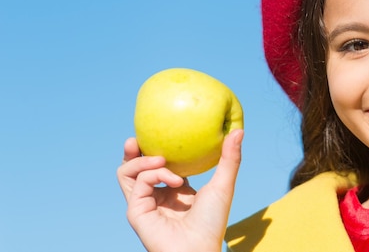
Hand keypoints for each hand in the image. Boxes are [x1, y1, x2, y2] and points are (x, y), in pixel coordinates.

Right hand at [117, 129, 242, 251]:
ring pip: (128, 173)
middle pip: (135, 167)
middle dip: (134, 151)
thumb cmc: (212, 222)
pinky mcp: (137, 211)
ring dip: (142, 160)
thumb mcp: (223, 184)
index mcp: (174, 190)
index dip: (156, 148)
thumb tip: (239, 130)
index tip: (161, 132)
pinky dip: (154, 174)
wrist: (199, 249)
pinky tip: (174, 179)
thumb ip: (229, 158)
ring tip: (161, 158)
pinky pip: (138, 182)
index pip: (160, 164)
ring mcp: (145, 203)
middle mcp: (157, 196)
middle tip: (137, 137)